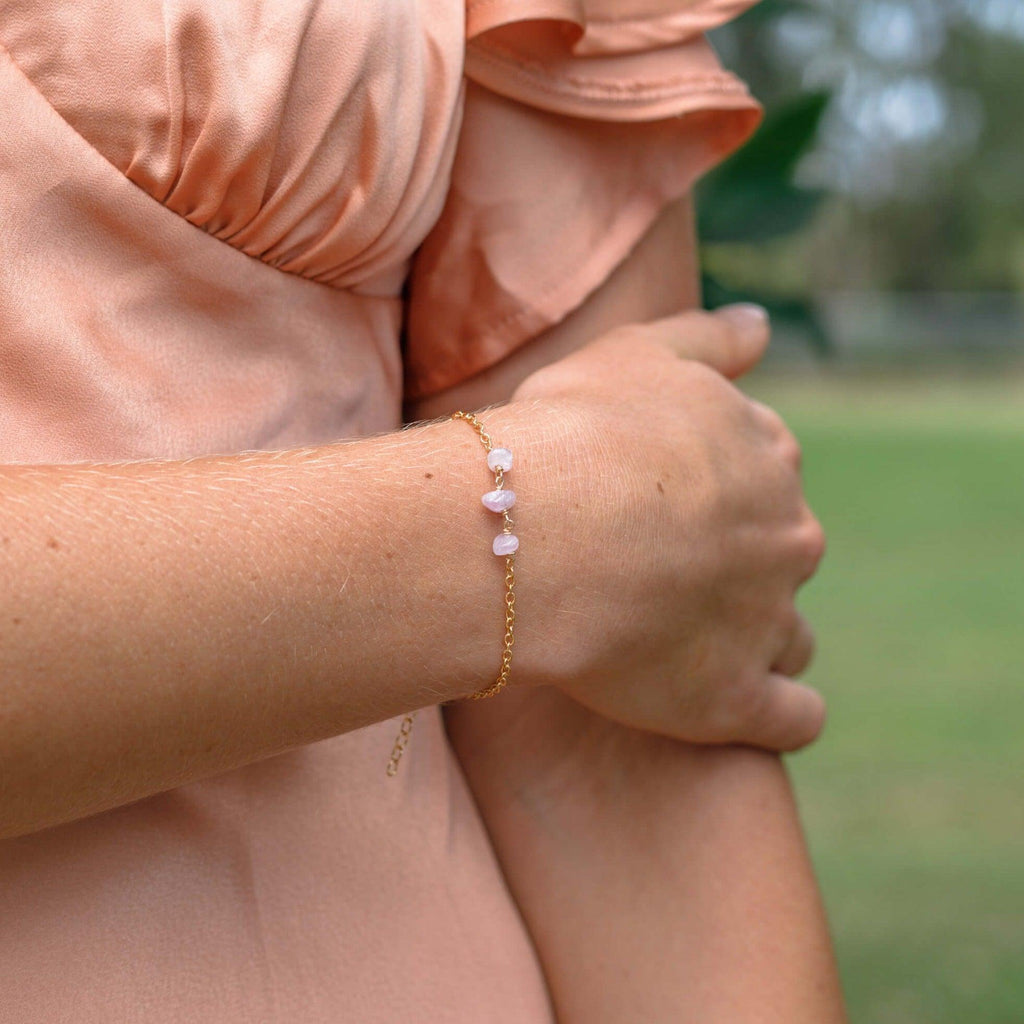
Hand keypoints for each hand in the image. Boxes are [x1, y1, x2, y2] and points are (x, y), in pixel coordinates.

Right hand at [510, 305, 825, 750]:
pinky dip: (779, 713)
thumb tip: (764, 325)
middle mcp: (785, 535)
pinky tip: (747, 707)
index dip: (720, 491)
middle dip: (741, 563)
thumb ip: (707, 337)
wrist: (545, 528)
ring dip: (759, 637)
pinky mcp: (736, 697)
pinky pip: (791, 716)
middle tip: (660, 572)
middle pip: (783, 553)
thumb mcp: (636, 353)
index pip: (769, 472)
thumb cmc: (575, 433)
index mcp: (764, 456)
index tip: (666, 506)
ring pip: (790, 633)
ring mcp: (767, 618)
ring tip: (692, 643)